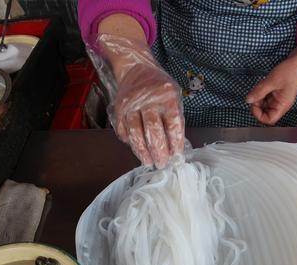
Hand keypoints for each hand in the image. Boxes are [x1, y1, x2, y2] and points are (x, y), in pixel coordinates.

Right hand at [92, 33, 184, 167]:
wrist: (136, 68)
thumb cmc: (160, 87)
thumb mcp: (174, 96)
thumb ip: (175, 118)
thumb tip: (175, 147)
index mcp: (167, 96)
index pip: (173, 123)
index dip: (175, 142)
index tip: (177, 156)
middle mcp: (149, 99)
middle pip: (153, 130)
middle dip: (158, 150)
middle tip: (162, 164)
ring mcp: (132, 104)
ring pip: (135, 132)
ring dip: (142, 150)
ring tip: (148, 162)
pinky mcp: (119, 108)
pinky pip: (123, 129)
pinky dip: (129, 141)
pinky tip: (136, 149)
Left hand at [246, 57, 296, 125]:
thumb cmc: (290, 71)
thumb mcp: (271, 81)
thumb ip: (259, 92)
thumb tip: (248, 100)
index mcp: (282, 105)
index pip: (269, 120)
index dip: (258, 115)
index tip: (253, 104)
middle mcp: (281, 105)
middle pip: (265, 112)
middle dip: (257, 104)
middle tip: (255, 93)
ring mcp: (278, 99)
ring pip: (263, 104)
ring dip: (259, 97)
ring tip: (261, 85)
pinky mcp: (276, 94)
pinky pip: (265, 97)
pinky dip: (261, 92)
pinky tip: (264, 84)